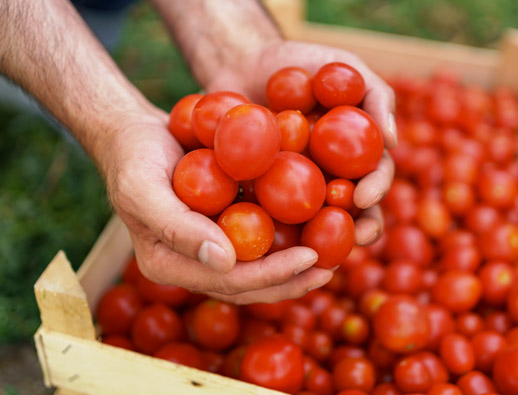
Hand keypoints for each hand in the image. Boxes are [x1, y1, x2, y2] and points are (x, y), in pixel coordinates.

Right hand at [103, 110, 332, 303]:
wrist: (135, 134)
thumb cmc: (133, 158)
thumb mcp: (144, 189)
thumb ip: (177, 228)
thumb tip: (225, 262)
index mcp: (171, 265)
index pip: (226, 281)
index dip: (270, 275)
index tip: (310, 258)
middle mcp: (193, 262)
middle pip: (247, 283)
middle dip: (290, 279)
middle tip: (330, 268)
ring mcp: (209, 245)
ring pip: (257, 266)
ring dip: (294, 266)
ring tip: (333, 256)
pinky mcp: (222, 225)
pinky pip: (257, 237)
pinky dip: (286, 235)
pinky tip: (316, 226)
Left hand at [206, 39, 396, 244]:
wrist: (245, 62)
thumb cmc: (301, 61)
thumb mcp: (343, 65)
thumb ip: (375, 95)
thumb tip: (393, 139)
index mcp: (353, 153)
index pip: (373, 177)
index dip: (375, 190)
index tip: (365, 197)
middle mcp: (328, 175)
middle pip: (349, 209)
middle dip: (356, 227)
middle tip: (353, 238)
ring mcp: (294, 186)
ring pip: (311, 221)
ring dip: (317, 239)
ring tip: (315, 253)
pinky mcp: (260, 190)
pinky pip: (266, 213)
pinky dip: (270, 228)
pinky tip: (266, 242)